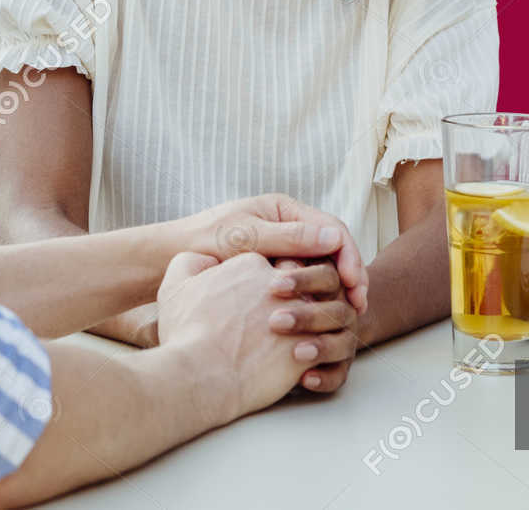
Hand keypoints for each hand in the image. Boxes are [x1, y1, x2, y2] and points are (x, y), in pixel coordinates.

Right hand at [154, 251, 345, 424]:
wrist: (199, 373)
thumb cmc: (186, 332)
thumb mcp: (175, 286)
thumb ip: (191, 264)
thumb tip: (205, 263)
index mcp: (252, 264)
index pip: (284, 261)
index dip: (286, 277)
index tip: (280, 294)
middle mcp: (281, 285)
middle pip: (314, 279)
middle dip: (315, 293)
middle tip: (308, 313)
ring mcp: (299, 316)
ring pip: (330, 311)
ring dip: (323, 324)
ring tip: (310, 341)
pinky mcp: (308, 349)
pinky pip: (330, 348)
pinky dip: (323, 356)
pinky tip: (307, 368)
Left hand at [177, 194, 367, 314]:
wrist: (168, 258)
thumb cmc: (202, 241)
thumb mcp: (246, 237)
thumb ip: (288, 238)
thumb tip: (333, 239)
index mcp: (284, 209)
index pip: (331, 229)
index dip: (348, 255)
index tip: (354, 284)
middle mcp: (288, 226)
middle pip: (333, 249)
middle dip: (351, 275)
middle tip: (360, 305)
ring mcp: (283, 250)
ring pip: (323, 269)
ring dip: (339, 290)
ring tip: (349, 317)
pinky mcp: (276, 273)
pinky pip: (307, 283)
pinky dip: (320, 298)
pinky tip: (325, 320)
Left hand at [269, 259, 359, 393]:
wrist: (262, 332)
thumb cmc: (260, 295)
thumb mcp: (263, 274)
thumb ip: (273, 263)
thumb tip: (277, 264)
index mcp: (325, 281)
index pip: (327, 275)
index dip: (305, 280)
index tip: (275, 286)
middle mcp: (339, 308)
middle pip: (337, 309)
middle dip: (308, 316)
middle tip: (276, 322)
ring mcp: (341, 338)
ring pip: (344, 342)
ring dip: (322, 347)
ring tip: (296, 353)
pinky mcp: (336, 366)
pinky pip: (339, 374)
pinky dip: (325, 377)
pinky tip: (305, 379)